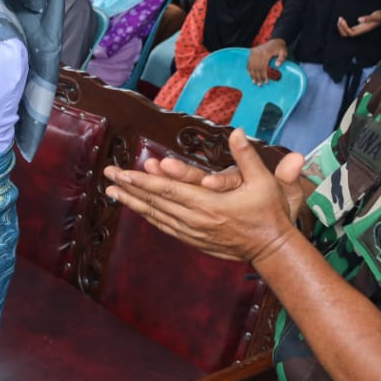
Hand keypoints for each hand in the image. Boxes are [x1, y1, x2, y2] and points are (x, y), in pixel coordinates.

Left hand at [103, 129, 306, 264]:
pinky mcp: (192, 239)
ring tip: (112, 191)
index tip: (124, 173)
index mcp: (210, 204)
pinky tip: (135, 207)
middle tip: (108, 175)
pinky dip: (147, 215)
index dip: (144, 181)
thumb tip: (238, 132)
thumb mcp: (265, 182)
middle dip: (130, 188)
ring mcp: (192, 232)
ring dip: (132, 202)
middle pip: (156, 202)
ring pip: (155, 215)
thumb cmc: (270, 213)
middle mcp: (196, 220)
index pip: (169, 190)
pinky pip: (163, 225)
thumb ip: (247, 157)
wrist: (272, 248)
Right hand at [247, 38, 288, 84]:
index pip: (263, 67)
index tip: (266, 82)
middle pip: (256, 67)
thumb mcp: (284, 52)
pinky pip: (249, 62)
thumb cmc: (280, 48)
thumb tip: (277, 65)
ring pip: (251, 66)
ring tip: (254, 81)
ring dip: (252, 75)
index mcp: (266, 53)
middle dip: (258, 77)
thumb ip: (281, 59)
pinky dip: (249, 69)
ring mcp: (254, 52)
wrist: (275, 41)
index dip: (264, 75)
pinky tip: (250, 75)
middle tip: (259, 84)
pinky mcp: (252, 52)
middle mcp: (258, 52)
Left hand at [337, 10, 380, 36]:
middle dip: (341, 28)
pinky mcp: (358, 27)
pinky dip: (343, 26)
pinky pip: (347, 29)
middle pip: (346, 35)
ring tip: (340, 19)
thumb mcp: (377, 16)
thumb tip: (359, 19)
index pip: (351, 33)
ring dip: (341, 27)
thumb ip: (369, 18)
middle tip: (340, 18)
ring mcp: (358, 29)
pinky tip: (343, 20)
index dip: (345, 28)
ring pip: (346, 33)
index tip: (342, 19)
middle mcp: (360, 31)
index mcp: (363, 30)